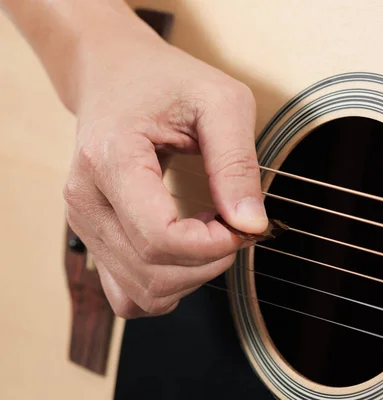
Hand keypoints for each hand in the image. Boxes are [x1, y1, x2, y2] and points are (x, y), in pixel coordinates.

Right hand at [63, 27, 267, 318]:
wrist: (115, 75)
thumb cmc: (166, 82)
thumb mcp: (220, 102)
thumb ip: (236, 162)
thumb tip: (251, 224)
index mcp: (111, 158)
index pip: (159, 238)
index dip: (212, 245)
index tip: (242, 226)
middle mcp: (85, 198)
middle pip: (152, 273)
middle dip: (209, 262)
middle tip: (234, 225)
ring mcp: (83, 222)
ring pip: (141, 293)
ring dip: (190, 276)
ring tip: (209, 232)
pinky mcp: (93, 237)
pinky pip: (127, 295)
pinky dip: (166, 285)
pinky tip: (186, 251)